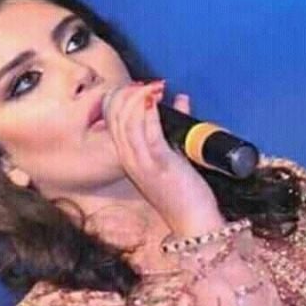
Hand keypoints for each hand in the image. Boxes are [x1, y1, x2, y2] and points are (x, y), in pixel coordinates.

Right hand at [102, 80, 224, 235]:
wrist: (192, 223)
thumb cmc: (184, 193)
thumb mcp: (175, 157)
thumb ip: (174, 129)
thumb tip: (181, 100)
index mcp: (130, 158)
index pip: (113, 121)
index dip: (121, 98)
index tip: (138, 85)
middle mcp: (130, 160)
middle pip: (116, 117)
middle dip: (128, 93)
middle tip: (146, 83)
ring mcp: (143, 163)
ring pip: (128, 122)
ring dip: (139, 99)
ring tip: (153, 86)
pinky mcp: (160, 164)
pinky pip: (148, 133)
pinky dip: (149, 113)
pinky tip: (154, 100)